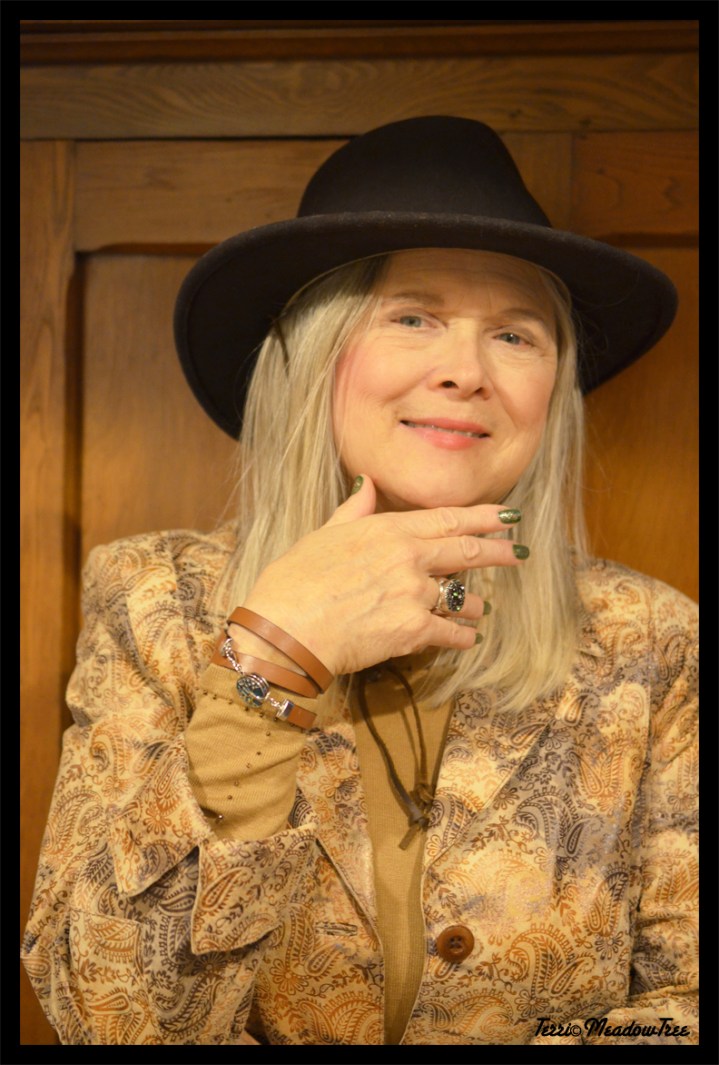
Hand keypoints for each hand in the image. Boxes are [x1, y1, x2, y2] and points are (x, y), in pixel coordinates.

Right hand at [239, 475, 526, 676]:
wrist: (285, 631)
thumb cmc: (294, 581)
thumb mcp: (323, 535)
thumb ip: (354, 510)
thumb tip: (367, 484)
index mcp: (388, 529)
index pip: (448, 519)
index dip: (483, 517)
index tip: (507, 516)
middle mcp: (409, 558)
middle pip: (467, 552)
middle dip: (498, 552)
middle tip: (518, 553)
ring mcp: (414, 594)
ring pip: (462, 597)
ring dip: (474, 603)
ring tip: (481, 608)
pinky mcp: (413, 631)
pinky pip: (451, 633)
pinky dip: (462, 636)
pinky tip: (467, 638)